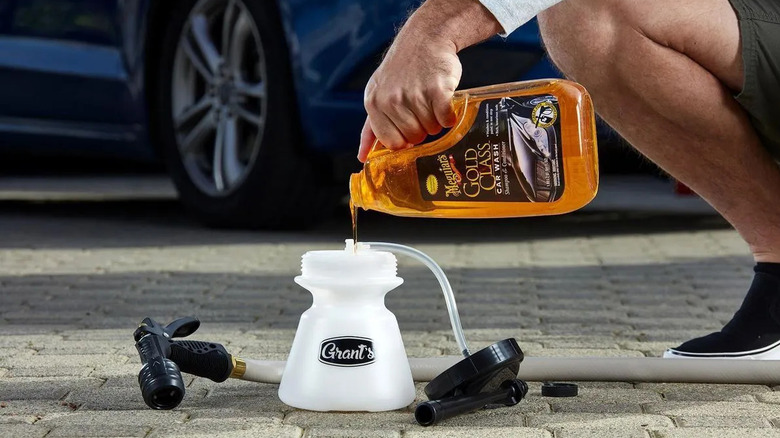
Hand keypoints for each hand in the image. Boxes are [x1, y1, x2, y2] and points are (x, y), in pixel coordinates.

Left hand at [357, 0, 502, 162]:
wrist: (426, 38)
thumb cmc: (403, 69)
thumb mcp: (378, 93)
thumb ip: (371, 127)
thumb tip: (362, 157)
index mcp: (374, 103)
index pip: (392, 142)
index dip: (405, 138)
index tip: (409, 126)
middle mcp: (391, 100)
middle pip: (414, 138)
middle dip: (422, 128)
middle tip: (422, 107)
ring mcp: (414, 95)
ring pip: (431, 130)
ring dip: (436, 120)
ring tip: (431, 100)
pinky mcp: (437, 91)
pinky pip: (446, 121)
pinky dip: (449, 116)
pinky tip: (444, 101)